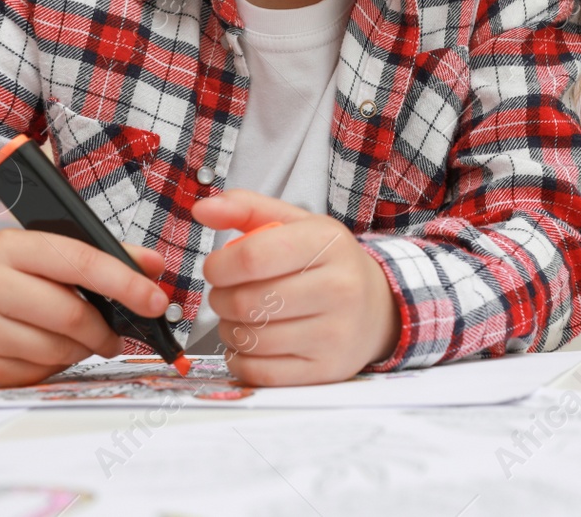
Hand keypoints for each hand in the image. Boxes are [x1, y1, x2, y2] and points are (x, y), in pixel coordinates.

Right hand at [0, 228, 168, 387]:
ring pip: (59, 349)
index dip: (126, 283)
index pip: (81, 262)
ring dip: (81, 348)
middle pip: (73, 314)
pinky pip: (39, 373)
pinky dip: (54, 365)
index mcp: (9, 247)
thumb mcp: (38, 253)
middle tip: (117, 334)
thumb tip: (153, 266)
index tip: (156, 300)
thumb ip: (98, 255)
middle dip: (106, 329)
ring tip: (75, 339)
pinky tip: (41, 350)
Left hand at [191, 188, 400, 385]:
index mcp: (329, 243)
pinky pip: (260, 372)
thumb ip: (247, 209)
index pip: (253, 257)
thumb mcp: (297, 225)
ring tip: (239, 317)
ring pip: (251, 339)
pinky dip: (241, 359)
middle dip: (221, 299)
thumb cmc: (326, 262)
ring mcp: (335, 333)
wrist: (378, 307)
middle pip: (248, 302)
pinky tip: (249, 343)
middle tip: (226, 294)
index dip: (219, 266)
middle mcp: (340, 288)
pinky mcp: (326, 370)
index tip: (216, 268)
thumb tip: (202, 209)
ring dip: (229, 329)